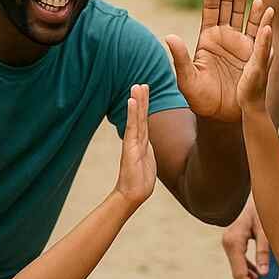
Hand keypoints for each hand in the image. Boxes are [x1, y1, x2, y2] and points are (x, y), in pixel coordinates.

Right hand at [114, 84, 156, 208]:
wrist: (132, 195)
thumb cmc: (140, 181)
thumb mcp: (148, 161)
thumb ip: (147, 151)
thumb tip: (148, 145)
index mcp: (142, 142)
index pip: (144, 120)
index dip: (145, 106)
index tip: (145, 92)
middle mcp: (137, 139)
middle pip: (140, 115)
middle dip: (141, 99)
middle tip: (141, 83)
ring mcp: (133, 142)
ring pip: (137, 118)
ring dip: (137, 101)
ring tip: (137, 86)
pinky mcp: (130, 147)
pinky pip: (132, 127)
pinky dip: (132, 113)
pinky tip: (132, 101)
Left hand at [165, 0, 270, 122]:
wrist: (223, 117)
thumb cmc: (201, 100)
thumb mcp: (187, 81)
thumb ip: (180, 59)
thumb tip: (170, 37)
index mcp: (207, 38)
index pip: (210, 6)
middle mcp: (223, 36)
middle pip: (227, 2)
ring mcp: (239, 43)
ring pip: (242, 11)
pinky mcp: (253, 53)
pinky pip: (258, 32)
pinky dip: (262, 18)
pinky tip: (265, 5)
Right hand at [221, 195, 269, 278]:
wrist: (257, 192)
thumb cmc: (263, 208)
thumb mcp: (266, 229)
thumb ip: (263, 250)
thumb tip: (262, 274)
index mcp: (233, 241)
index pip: (240, 272)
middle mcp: (228, 243)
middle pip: (237, 273)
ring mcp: (229, 243)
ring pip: (238, 268)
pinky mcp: (234, 243)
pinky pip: (240, 261)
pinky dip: (248, 271)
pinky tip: (258, 276)